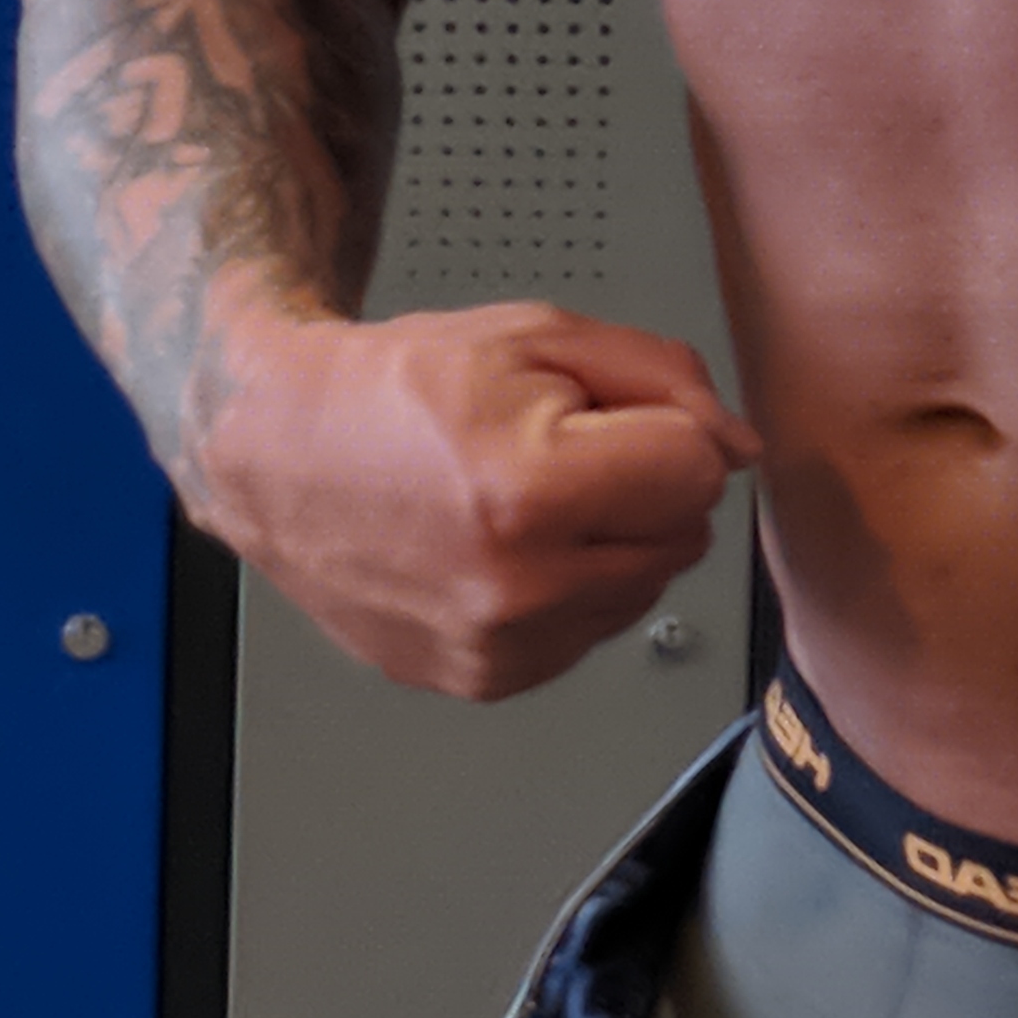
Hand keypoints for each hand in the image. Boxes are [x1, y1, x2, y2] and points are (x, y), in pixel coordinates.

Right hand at [193, 299, 761, 700]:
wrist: (279, 454)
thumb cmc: (397, 389)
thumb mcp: (539, 336)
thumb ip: (664, 380)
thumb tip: (738, 446)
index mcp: (531, 492)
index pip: (699, 472)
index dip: (664, 430)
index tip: (606, 419)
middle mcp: (516, 588)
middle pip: (683, 536)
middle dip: (643, 487)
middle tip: (557, 454)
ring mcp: (498, 646)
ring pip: (645, 590)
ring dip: (611, 544)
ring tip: (524, 503)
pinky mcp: (484, 681)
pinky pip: (591, 634)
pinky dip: (569, 591)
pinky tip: (506, 551)